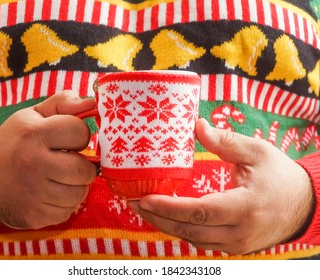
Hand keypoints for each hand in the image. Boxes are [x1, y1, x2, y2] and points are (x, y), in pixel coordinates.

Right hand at [0, 91, 96, 228]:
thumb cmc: (16, 143)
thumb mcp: (33, 117)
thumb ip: (62, 104)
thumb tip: (91, 102)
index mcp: (33, 134)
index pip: (81, 132)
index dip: (79, 135)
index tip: (70, 140)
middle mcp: (32, 163)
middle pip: (84, 170)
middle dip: (84, 167)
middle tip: (72, 164)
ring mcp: (32, 193)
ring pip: (79, 194)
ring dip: (76, 187)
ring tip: (61, 179)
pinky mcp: (33, 215)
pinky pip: (67, 212)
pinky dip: (64, 204)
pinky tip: (51, 194)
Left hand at [129, 118, 314, 253]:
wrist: (305, 205)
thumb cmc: (281, 176)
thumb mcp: (257, 151)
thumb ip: (225, 141)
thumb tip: (197, 125)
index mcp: (245, 207)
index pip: (199, 212)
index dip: (168, 207)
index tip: (143, 198)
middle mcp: (239, 231)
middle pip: (189, 231)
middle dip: (158, 218)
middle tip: (133, 203)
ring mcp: (236, 243)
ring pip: (192, 240)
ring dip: (166, 225)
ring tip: (144, 209)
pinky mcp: (234, 246)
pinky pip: (201, 241)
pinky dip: (181, 230)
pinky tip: (168, 217)